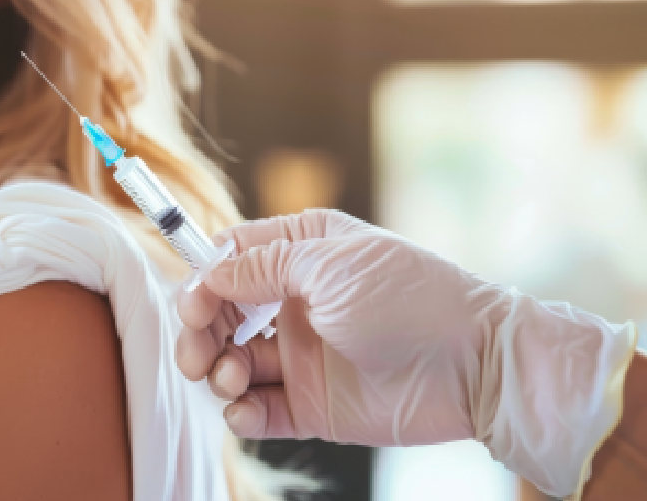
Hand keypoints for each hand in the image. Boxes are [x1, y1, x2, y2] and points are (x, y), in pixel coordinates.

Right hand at [175, 209, 636, 498]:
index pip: (231, 259)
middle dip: (200, 332)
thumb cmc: (410, 298)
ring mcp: (303, 354)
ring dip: (218, 370)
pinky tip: (244, 411)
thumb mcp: (329, 266)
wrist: (474, 365)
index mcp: (302, 253)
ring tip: (233, 379)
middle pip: (222, 313)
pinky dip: (241, 413)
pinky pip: (259, 410)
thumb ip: (260, 267)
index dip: (202, 280)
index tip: (193, 304)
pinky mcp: (312, 404)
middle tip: (196, 353)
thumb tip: (208, 273)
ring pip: (233, 362)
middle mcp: (296, 301)